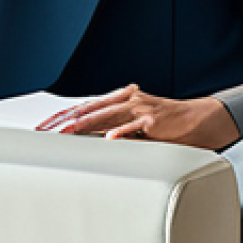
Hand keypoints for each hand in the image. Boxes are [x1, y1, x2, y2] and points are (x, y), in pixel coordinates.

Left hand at [36, 84, 239, 149]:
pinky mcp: (155, 120)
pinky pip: (135, 126)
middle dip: (64, 121)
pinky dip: (122, 132)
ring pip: (106, 115)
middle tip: (44, 132)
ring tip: (65, 134)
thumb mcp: (136, 126)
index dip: (62, 116)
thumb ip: (115, 130)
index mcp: (119, 100)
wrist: (199, 119)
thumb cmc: (166, 127)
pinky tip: (109, 138)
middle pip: (89, 109)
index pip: (84, 107)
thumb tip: (89, 143)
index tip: (43, 128)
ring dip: (83, 124)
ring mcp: (140, 108)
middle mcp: (127, 100)